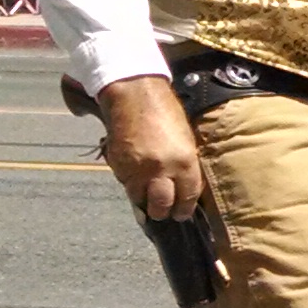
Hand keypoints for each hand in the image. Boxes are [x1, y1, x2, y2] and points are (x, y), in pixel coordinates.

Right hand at [95, 75, 203, 221]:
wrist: (134, 94)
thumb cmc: (165, 111)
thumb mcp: (185, 138)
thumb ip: (184, 164)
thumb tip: (182, 185)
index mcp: (185, 162)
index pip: (187, 198)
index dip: (184, 209)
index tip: (181, 213)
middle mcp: (162, 170)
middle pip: (162, 205)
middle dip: (162, 211)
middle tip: (162, 211)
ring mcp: (138, 170)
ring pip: (140, 199)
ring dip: (143, 200)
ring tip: (147, 197)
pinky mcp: (119, 166)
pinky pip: (125, 184)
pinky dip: (130, 184)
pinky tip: (134, 177)